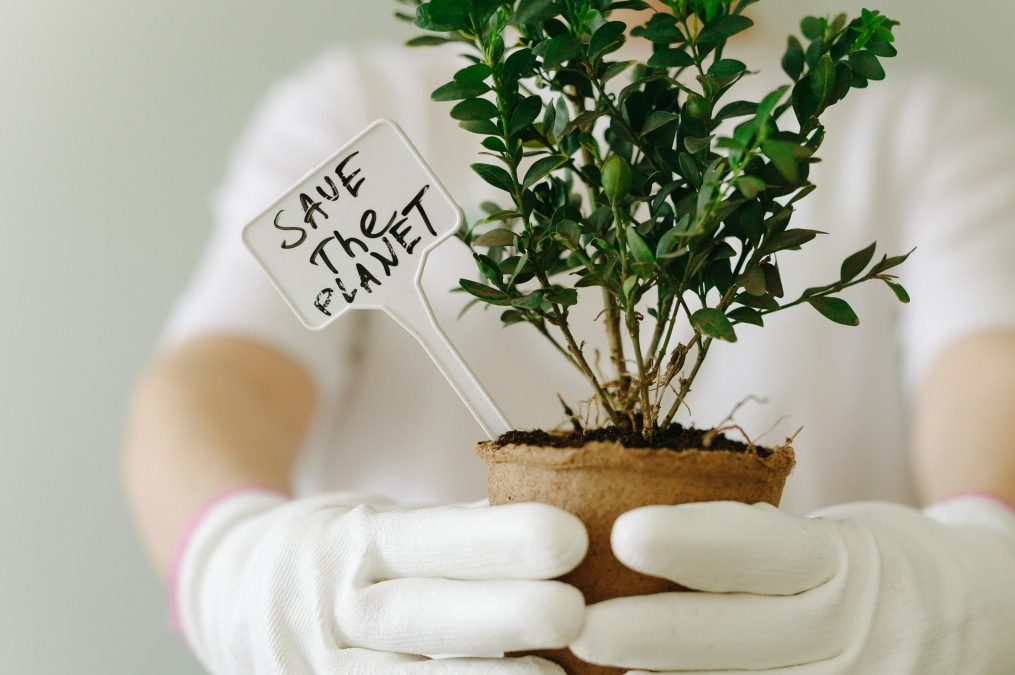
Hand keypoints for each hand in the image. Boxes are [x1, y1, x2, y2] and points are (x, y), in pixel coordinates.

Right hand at [173, 488, 586, 673]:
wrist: (230, 593)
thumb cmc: (335, 549)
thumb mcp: (379, 520)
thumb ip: (453, 531)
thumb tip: (551, 514)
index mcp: (355, 540)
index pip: (431, 538)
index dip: (498, 539)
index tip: (569, 534)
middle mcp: (335, 606)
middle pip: (419, 615)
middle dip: (499, 614)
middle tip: (573, 611)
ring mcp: (323, 667)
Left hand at [569, 496, 1014, 673]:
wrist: (982, 610)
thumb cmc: (880, 559)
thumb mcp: (832, 535)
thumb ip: (753, 551)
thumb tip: (629, 553)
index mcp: (847, 563)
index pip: (763, 551)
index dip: (694, 543)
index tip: (625, 533)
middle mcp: (858, 636)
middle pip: (745, 639)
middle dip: (657, 636)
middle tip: (581, 626)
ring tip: (595, 673)